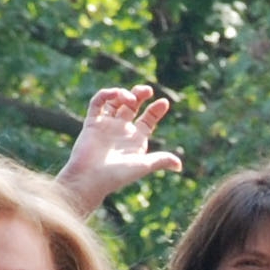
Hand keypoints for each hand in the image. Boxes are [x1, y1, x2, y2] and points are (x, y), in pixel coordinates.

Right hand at [57, 85, 181, 207]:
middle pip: (132, 106)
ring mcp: (106, 125)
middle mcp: (121, 131)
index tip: (164, 102)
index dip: (156, 110)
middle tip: (147, 90)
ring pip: (115, 102)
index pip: (148, 120)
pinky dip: (105, 95)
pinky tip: (115, 94)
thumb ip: (160, 161)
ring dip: (123, 94)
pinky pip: (97, 103)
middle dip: (140, 95)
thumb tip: (179, 166)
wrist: (90, 179)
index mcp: (135, 140)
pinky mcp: (92, 123)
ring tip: (130, 98)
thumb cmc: (117, 175)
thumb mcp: (143, 166)